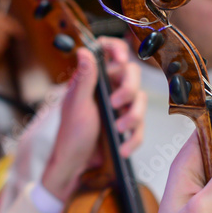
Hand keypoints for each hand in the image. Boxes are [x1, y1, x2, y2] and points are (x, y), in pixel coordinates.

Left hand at [41, 38, 145, 201]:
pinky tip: (122, 148)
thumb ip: (84, 78)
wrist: (76, 163)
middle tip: (115, 105)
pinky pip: (141, 128)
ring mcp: (120, 107)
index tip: (121, 59)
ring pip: (141, 102)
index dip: (117, 49)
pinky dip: (134, 139)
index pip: (109, 52)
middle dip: (129, 90)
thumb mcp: (77, 103)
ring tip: (118, 130)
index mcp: (94, 77)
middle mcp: (109, 88)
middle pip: (133, 75)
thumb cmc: (70, 132)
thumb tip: (85, 51)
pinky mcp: (128, 126)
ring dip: (133, 117)